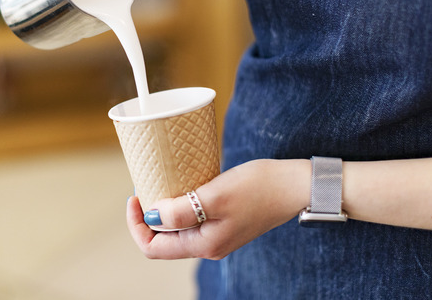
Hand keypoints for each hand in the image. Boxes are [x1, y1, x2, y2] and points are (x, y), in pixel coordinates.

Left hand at [126, 159, 310, 259]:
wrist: (296, 185)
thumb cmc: (259, 188)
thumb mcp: (215, 195)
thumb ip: (181, 210)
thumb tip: (151, 218)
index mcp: (204, 245)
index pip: (154, 248)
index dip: (137, 225)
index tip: (135, 196)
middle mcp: (209, 245)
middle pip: (163, 240)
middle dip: (148, 216)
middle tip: (145, 186)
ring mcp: (218, 234)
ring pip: (178, 228)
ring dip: (164, 209)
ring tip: (160, 183)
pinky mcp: (225, 220)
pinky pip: (192, 218)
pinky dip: (181, 203)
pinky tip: (182, 184)